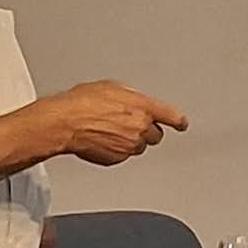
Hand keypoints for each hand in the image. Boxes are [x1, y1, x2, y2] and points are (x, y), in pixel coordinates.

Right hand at [39, 80, 187, 165]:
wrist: (65, 123)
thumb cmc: (82, 102)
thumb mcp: (112, 88)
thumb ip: (132, 97)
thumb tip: (136, 102)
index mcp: (143, 107)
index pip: (171, 116)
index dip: (178, 120)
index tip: (181, 124)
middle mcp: (140, 128)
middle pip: (155, 135)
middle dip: (146, 130)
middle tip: (127, 123)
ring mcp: (129, 146)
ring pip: (139, 146)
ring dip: (131, 140)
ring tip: (109, 130)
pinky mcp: (117, 159)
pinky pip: (123, 155)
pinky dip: (117, 149)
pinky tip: (102, 139)